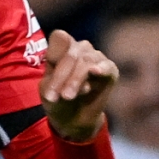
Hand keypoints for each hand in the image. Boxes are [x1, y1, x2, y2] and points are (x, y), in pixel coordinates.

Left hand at [39, 28, 118, 142]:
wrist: (72, 120)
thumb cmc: (58, 100)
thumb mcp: (48, 89)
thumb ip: (55, 77)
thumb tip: (78, 73)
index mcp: (63, 47)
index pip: (60, 38)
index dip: (54, 55)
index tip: (49, 76)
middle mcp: (81, 48)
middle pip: (72, 53)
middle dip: (62, 76)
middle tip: (55, 96)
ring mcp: (97, 57)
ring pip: (86, 61)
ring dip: (75, 79)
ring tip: (68, 96)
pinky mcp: (110, 70)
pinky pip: (107, 66)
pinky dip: (101, 68)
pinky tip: (95, 72)